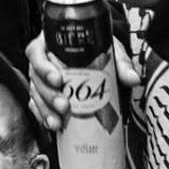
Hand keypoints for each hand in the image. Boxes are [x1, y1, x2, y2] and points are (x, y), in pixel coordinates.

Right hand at [27, 32, 141, 131]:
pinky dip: (44, 117)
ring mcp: (41, 80)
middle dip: (49, 95)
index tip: (58, 79)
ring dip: (46, 110)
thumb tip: (132, 78)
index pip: (36, 53)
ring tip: (59, 121)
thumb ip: (120, 63)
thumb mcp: (108, 48)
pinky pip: (37, 107)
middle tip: (65, 106)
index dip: (43, 67)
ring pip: (35, 95)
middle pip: (36, 78)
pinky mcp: (44, 96)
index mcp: (50, 44)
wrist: (97, 56)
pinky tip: (54, 125)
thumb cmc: (95, 48)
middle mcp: (42, 62)